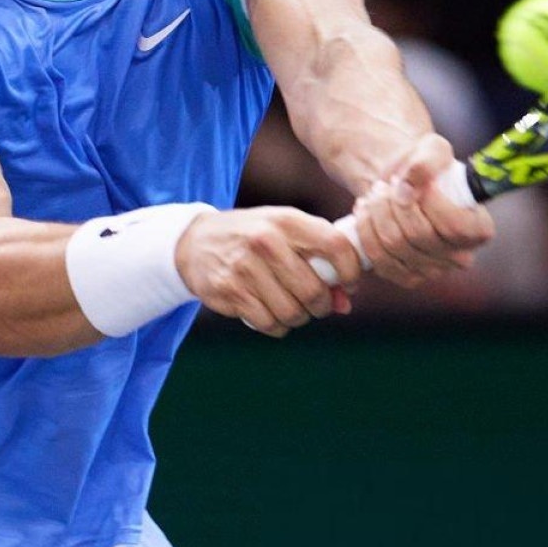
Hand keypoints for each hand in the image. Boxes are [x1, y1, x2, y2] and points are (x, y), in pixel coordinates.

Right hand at [175, 206, 360, 337]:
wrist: (196, 242)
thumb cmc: (253, 238)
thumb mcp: (285, 234)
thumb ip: (319, 260)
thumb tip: (345, 304)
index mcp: (287, 220)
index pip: (336, 246)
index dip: (351, 271)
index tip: (349, 284)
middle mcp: (266, 241)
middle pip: (314, 291)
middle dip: (322, 305)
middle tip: (317, 304)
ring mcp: (245, 267)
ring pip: (292, 312)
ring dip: (299, 318)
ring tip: (293, 309)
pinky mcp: (229, 291)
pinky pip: (269, 323)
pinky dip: (277, 326)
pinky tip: (272, 314)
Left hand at [350, 137, 494, 287]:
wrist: (403, 186)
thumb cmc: (426, 168)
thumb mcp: (432, 150)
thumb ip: (427, 162)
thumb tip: (408, 186)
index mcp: (479, 229)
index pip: (454, 225)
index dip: (427, 203)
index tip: (407, 182)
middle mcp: (460, 257)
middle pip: (419, 236)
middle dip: (393, 205)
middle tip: (383, 186)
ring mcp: (434, 271)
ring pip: (395, 246)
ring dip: (376, 216)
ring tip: (373, 195)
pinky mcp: (407, 277)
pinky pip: (379, 259)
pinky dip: (366, 233)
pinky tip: (364, 214)